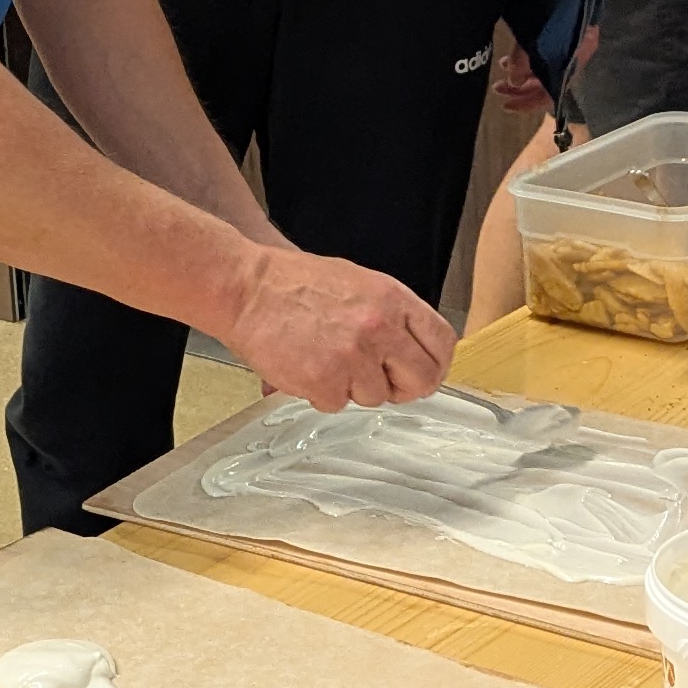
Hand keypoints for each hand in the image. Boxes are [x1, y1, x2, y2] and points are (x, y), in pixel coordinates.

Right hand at [224, 243, 454, 410]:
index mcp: (392, 299)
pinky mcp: (325, 381)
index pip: (442, 342)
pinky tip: (306, 367)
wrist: (246, 288)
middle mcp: (379, 328)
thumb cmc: (292, 284)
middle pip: (421, 380)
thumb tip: (413, 351)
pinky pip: (337, 404)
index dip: (435, 364)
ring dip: (353, 388)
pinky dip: (321, 393)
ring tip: (326, 360)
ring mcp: (353, 356)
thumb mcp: (357, 283)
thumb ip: (390, 315)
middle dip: (403, 388)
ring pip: (376, 397)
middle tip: (382, 383)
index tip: (423, 372)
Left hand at [494, 25, 595, 117]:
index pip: (551, 92)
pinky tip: (513, 58)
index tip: (506, 105)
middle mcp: (576, 55)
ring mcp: (572, 46)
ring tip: (503, 69)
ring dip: (523, 74)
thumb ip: (524, 60)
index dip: (527, 102)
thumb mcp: (533, 34)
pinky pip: (546, 57)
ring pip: (545, 69)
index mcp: (575, 58)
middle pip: (547, 83)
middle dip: (521, 88)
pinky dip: (528, 60)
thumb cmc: (553, 3)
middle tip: (498, 88)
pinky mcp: (564, 35)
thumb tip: (514, 82)